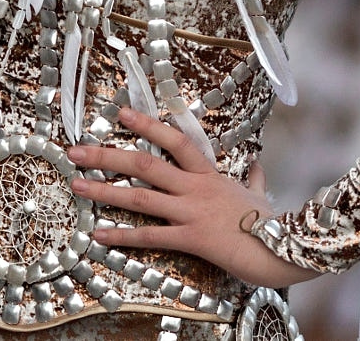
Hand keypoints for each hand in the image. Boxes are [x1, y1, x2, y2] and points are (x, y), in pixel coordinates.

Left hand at [68, 108, 316, 289]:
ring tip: (76, 186)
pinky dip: (122, 235)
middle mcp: (195, 188)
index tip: (122, 114)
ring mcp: (191, 212)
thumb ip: (252, 178)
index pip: (175, 140)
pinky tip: (99, 234)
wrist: (283, 246)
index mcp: (209, 174)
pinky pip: (150, 236)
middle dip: (107, 156)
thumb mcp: (260, 193)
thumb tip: (256, 165)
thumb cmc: (271, 220)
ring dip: (104, 190)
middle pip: (145, 164)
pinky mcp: (191, 238)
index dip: (148, 125)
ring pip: (139, 197)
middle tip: (76, 151)